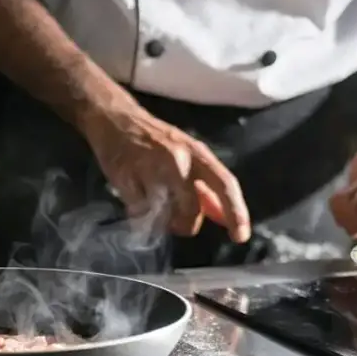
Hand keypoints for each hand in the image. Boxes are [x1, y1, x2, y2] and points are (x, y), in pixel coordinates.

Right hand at [83, 106, 251, 242]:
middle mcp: (178, 158)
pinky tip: (137, 196)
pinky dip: (140, 212)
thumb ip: (207, 189)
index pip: (224, 183)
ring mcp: (150, 167)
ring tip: (156, 208)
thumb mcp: (189, 158)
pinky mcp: (125, 177)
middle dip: (187, 224)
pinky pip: (139, 211)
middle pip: (191, 208)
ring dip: (162, 220)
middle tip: (179, 223)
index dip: (236, 211)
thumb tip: (226, 218)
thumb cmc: (157, 143)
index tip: (240, 237)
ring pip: (164, 213)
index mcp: (198, 153)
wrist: (116, 119)